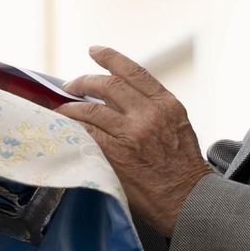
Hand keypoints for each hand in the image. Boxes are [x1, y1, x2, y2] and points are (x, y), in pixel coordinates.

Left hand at [59, 46, 215, 237]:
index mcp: (166, 103)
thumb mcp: (177, 126)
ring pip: (90, 109)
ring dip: (70, 107)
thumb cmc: (183, 168)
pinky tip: (64, 127)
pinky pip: (86, 133)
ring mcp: (131, 133)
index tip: (94, 51)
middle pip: (107, 85)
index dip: (110, 57)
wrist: (189, 200)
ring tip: (60, 109)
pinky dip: (72, 127)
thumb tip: (120, 98)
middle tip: (70, 85)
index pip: (133, 71)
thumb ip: (153, 108)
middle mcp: (149, 113)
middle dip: (83, 81)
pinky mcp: (116, 153)